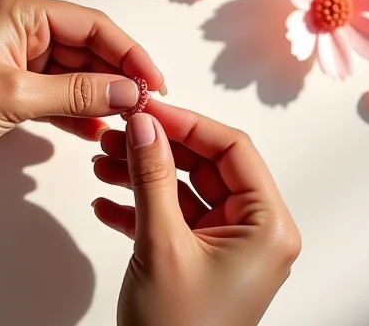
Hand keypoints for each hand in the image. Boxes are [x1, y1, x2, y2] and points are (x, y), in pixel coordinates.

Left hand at [0, 0, 164, 174]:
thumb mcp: (16, 97)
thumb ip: (78, 93)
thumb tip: (133, 92)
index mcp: (25, 11)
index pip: (94, 25)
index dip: (130, 53)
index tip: (155, 84)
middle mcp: (25, 25)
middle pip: (88, 47)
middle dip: (117, 76)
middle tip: (147, 108)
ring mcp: (17, 55)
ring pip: (74, 70)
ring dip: (99, 95)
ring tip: (128, 122)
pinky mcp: (10, 82)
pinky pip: (55, 90)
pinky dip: (75, 109)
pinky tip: (95, 130)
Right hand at [92, 100, 299, 325]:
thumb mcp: (162, 245)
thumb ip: (152, 176)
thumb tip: (145, 123)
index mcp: (266, 226)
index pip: (232, 149)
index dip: (188, 122)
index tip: (148, 108)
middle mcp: (252, 232)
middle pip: (204, 166)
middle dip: (157, 148)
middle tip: (118, 133)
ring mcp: (225, 246)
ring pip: (183, 189)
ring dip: (141, 175)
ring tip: (102, 164)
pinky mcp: (199, 259)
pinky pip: (172, 216)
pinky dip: (139, 207)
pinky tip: (106, 204)